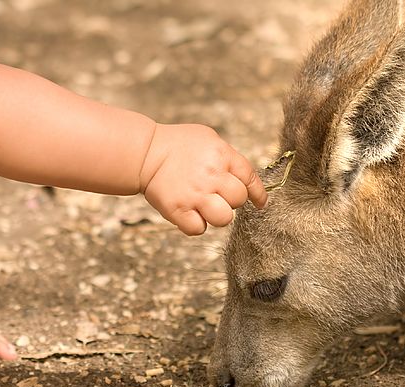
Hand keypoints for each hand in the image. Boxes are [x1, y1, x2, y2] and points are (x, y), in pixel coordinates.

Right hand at [139, 124, 267, 234]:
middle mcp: (211, 175)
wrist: (145, 153)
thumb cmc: (178, 144)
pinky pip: (198, 229)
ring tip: (204, 206)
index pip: (250, 178)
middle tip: (216, 195)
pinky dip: (195, 225)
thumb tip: (244, 177)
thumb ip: (228, 157)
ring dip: (217, 215)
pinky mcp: (178, 210)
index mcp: (222, 155)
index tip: (260, 203)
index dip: (258, 193)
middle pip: (239, 200)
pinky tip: (189, 213)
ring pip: (224, 218)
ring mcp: (195, 194)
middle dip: (231, 200)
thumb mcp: (208, 139)